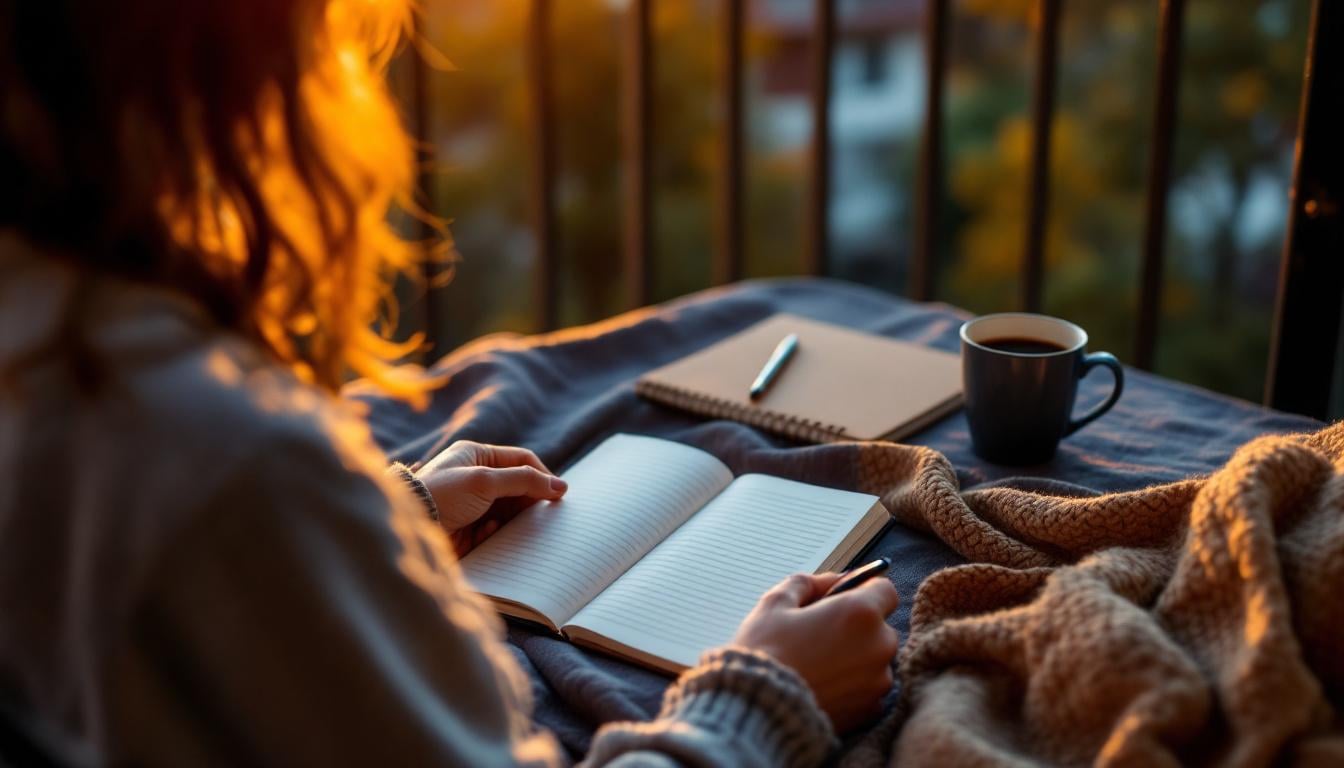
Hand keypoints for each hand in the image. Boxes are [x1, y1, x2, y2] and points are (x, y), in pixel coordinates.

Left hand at [415, 441, 567, 556]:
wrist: (410, 526)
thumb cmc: (442, 495)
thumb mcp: (485, 480)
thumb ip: (524, 480)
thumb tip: (560, 486)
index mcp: (476, 456)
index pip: (521, 460)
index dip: (542, 475)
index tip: (558, 494)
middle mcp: (474, 477)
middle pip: (517, 487)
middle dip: (529, 501)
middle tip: (543, 516)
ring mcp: (471, 503)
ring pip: (508, 510)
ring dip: (514, 519)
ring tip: (518, 528)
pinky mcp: (468, 527)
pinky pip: (494, 530)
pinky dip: (495, 533)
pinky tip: (486, 534)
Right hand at [732, 572, 899, 732]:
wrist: (758, 710)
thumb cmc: (765, 653)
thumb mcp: (776, 603)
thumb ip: (808, 583)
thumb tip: (831, 580)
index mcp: (860, 612)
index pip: (885, 589)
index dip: (864, 590)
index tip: (845, 598)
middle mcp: (879, 645)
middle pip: (880, 626)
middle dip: (857, 626)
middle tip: (820, 633)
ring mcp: (878, 680)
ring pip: (875, 658)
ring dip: (856, 656)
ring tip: (818, 663)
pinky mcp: (871, 709)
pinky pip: (869, 687)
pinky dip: (853, 684)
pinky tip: (824, 683)